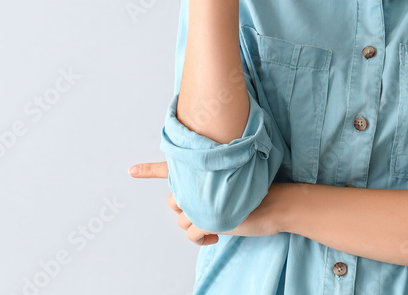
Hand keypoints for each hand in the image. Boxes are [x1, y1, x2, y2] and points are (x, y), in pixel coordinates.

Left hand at [129, 159, 283, 244]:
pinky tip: (216, 235)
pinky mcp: (207, 221)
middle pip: (174, 201)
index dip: (149, 169)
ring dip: (196, 225)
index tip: (131, 171)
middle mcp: (198, 185)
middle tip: (207, 209)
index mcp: (203, 171)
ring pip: (182, 220)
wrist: (276, 202)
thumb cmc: (258, 191)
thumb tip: (201, 195)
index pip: (170, 168)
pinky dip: (202, 238)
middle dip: (186, 209)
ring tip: (217, 221)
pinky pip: (191, 235)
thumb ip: (213, 181)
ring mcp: (201, 203)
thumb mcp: (234, 179)